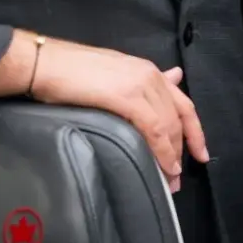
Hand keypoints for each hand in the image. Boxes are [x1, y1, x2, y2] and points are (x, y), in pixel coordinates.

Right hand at [0, 32, 207, 192]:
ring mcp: (140, 84)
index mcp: (147, 71)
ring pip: (168, 126)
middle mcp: (150, 75)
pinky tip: (164, 166)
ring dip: (172, 156)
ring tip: (170, 180)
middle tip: (177, 178)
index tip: (201, 154)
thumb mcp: (114, 75)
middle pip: (178, 118)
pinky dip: (162, 150)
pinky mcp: (126, 96)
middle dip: (182, 150)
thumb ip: (142, 83)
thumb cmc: (69, 72)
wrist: (42, 63)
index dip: (195, 131)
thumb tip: (174, 78)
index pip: (182, 103)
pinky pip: (154, 128)